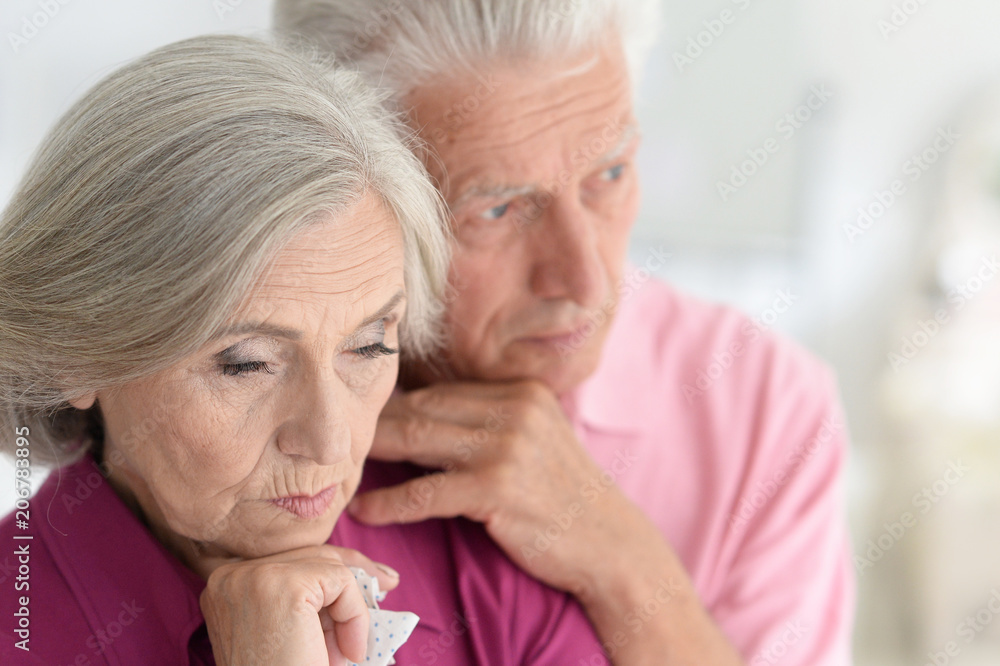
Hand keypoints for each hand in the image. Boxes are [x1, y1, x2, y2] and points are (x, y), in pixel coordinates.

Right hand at [198, 544, 398, 665]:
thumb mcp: (292, 634)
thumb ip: (313, 601)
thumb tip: (371, 573)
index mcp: (226, 587)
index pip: (291, 560)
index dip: (334, 568)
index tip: (373, 577)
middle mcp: (230, 576)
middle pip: (310, 555)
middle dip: (354, 574)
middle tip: (389, 583)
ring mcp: (253, 577)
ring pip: (329, 567)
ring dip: (351, 611)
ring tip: (347, 653)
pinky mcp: (283, 586)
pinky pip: (341, 582)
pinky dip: (355, 616)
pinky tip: (347, 654)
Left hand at [347, 380, 646, 595]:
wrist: (608, 543)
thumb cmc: (564, 496)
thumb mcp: (536, 440)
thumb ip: (491, 421)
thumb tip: (422, 415)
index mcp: (521, 393)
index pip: (443, 393)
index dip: (398, 405)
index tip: (364, 417)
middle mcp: (515, 411)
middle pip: (426, 410)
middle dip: (379, 425)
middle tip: (342, 438)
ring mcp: (507, 448)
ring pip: (419, 442)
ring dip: (374, 456)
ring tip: (340, 467)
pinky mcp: (496, 488)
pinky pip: (425, 493)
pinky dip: (390, 504)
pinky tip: (365, 511)